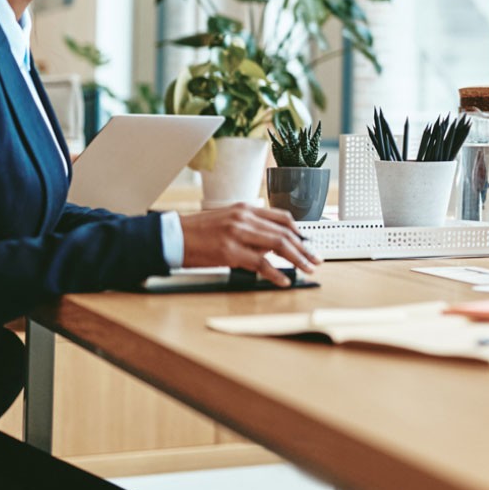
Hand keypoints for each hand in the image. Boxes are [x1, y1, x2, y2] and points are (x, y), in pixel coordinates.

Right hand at [179, 205, 316, 287]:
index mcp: (245, 209)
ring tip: (307, 269)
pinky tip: (284, 281)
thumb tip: (271, 245)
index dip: (300, 231)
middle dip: (304, 248)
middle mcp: (245, 218)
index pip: (282, 217)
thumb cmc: (197, 231)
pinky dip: (276, 273)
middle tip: (316, 259)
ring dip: (297, 259)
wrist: (172, 236)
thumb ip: (249, 228)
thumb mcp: (227, 220)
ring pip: (278, 246)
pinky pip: (261, 264)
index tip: (309, 242)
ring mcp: (238, 234)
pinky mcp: (230, 252)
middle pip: (285, 233)